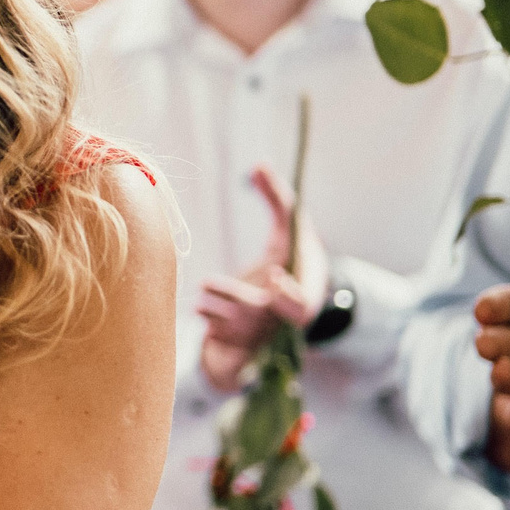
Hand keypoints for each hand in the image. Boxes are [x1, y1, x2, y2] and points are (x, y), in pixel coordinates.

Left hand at [194, 164, 331, 388]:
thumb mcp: (292, 231)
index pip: (300, 306)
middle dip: (234, 296)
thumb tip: (257, 165)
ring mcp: (256, 336)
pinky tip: (208, 307)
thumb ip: (279, 199)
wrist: (278, 306)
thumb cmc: (290, 260)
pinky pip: (211, 328)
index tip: (276, 277)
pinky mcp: (236, 345)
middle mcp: (279, 322)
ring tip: (212, 287)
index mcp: (302, 297)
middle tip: (218, 282)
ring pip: (223, 317)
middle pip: (253, 313)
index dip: (289, 295)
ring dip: (213, 300)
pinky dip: (206, 313)